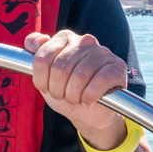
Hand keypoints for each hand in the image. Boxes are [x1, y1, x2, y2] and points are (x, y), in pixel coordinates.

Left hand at [25, 30, 128, 147]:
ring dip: (74, 96)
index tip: (47, 88)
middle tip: (64, 96)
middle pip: (59, 69)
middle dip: (58, 91)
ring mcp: (102, 52)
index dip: (42, 81)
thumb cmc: (67, 91)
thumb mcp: (45, 76)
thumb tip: (35, 40)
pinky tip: (89, 101)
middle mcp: (84, 41)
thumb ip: (36, 55)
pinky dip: (89, 97)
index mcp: (65, 38)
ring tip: (76, 99)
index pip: (42, 58)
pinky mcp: (117, 66)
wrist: (90, 113)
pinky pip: (98, 82)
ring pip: (79, 77)